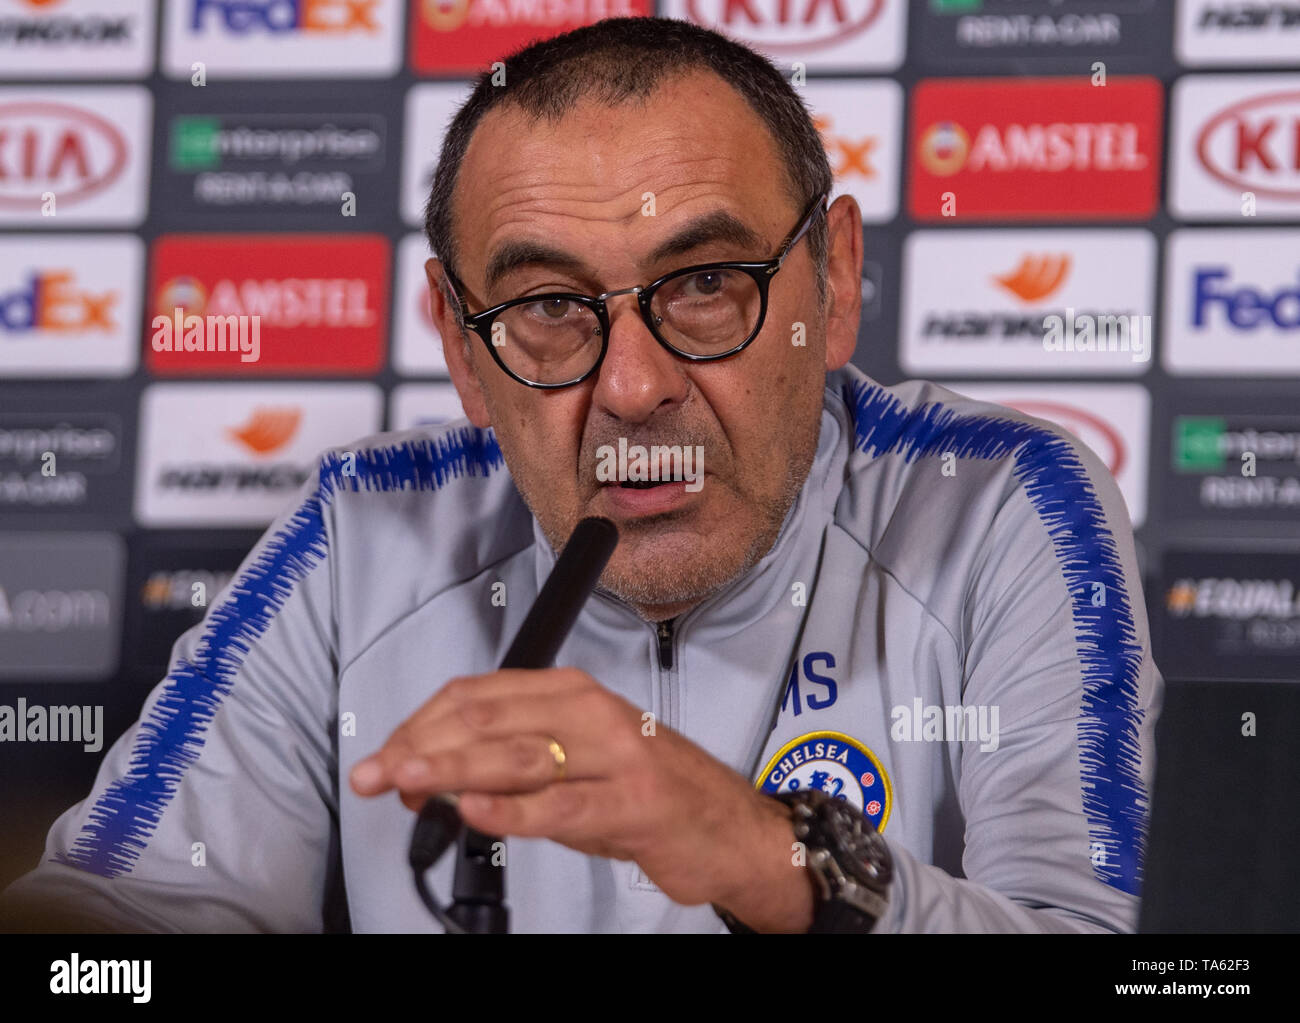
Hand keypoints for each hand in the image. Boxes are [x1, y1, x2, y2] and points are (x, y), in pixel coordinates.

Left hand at [348, 667, 812, 928]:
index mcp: (570, 692)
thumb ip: (511, 765)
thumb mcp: (575, 763)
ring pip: (516, 756)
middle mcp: (589, 712)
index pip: (476, 696)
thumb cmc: (646, 789)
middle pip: (486, 720)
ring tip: (406, 782)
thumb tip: (433, 780)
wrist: (728, 825)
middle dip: (420, 747)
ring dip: (451, 770)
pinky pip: (561, 805)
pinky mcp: (632, 803)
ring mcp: (613, 756)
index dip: (420, 725)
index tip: (387, 755)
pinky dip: (512, 809)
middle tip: (376, 773)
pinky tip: (475, 811)